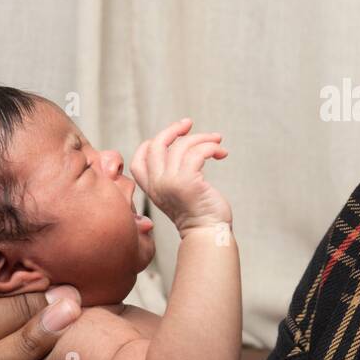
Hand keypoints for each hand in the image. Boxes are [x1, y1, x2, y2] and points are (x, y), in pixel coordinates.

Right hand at [131, 118, 231, 235]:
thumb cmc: (199, 214)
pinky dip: (211, 147)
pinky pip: (198, 152)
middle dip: (172, 130)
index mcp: (152, 189)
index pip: (138, 159)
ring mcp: (171, 183)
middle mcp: (157, 184)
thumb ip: (172, 175)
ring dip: (202, 138)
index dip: (151, 143)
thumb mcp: (178, 193)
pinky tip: (221, 154)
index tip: (172, 136)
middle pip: (156, 145)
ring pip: (181, 146)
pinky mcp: (188, 182)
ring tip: (217, 141)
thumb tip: (182, 145)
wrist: (209, 235)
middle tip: (188, 124)